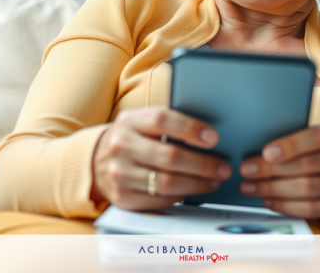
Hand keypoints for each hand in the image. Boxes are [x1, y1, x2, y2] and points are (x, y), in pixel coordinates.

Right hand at [91, 107, 232, 210]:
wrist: (96, 160)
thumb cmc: (132, 138)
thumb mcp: (141, 121)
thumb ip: (168, 123)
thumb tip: (209, 134)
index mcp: (130, 121)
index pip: (161, 120)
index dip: (190, 128)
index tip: (213, 137)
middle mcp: (121, 146)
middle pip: (169, 156)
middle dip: (203, 164)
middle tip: (223, 168)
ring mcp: (120, 173)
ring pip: (166, 182)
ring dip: (197, 184)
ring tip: (214, 181)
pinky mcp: (123, 197)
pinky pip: (159, 199)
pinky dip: (181, 196)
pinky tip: (193, 190)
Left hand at [238, 123, 319, 228]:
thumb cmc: (319, 151)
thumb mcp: (313, 138)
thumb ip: (294, 137)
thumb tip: (255, 143)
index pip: (318, 136)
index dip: (291, 145)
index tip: (266, 152)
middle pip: (308, 165)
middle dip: (271, 169)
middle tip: (247, 170)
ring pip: (307, 189)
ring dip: (273, 189)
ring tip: (250, 187)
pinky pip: (310, 209)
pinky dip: (284, 205)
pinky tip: (267, 199)